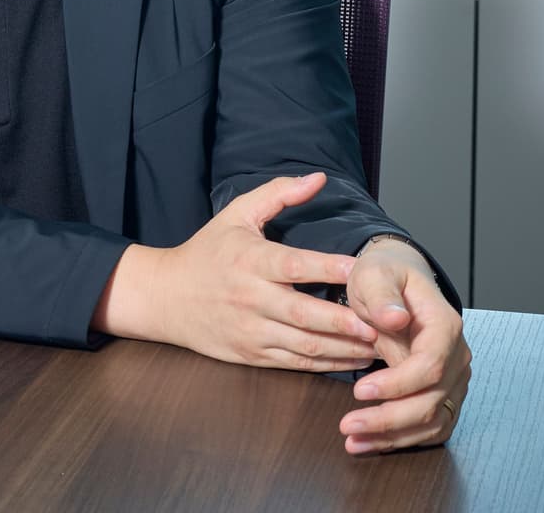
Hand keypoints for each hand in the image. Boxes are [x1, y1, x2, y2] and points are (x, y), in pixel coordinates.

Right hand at [102, 172, 381, 372]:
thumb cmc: (208, 252)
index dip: (327, 267)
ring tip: (375, 347)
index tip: (359, 269)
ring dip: (341, 349)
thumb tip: (318, 178)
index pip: (293, 265)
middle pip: (302, 313)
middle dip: (342, 321)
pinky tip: (351, 361)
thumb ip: (278, 194)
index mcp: (250, 261)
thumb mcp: (237, 214)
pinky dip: (323, 365)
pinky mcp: (250, 354)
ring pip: (302, 345)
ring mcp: (250, 330)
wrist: (165, 297)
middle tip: (378, 323)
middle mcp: (251, 298)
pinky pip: (292, 363)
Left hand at [337, 238, 470, 454]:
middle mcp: (456, 356)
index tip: (360, 391)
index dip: (398, 384)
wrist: (397, 282)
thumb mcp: (375, 273)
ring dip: (392, 437)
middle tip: (347, 426)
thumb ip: (383, 295)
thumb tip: (397, 318)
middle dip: (388, 419)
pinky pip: (430, 427)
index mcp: (444, 325)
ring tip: (352, 442)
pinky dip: (402, 439)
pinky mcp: (442, 395)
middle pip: (431, 401)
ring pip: (432, 421)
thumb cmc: (385, 275)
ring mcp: (453, 379)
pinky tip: (371, 442)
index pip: (431, 365)